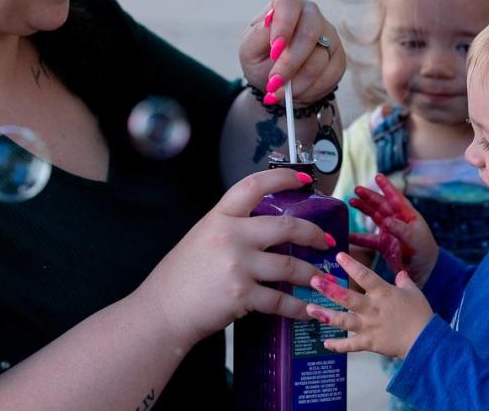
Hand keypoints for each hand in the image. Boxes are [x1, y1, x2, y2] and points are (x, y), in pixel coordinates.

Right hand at [137, 167, 334, 349]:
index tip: (303, 179)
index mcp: (219, 217)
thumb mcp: (202, 237)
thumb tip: (267, 228)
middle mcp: (230, 237)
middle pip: (285, 226)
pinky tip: (308, 309)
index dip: (282, 178)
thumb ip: (232, 228)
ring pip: (290, 266)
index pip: (254, 186)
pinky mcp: (242, 296)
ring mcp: (237, 266)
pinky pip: (280, 301)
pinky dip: (298, 307)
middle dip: (312, 233)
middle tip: (326, 241)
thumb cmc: (181, 275)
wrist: (163, 310)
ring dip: (311, 274)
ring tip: (322, 279)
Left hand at [239, 0, 344, 104]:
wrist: (278, 83)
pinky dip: (310, 90)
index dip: (283, 24)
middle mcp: (310, 14)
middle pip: (309, 32)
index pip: (288, 2)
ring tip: (281, 91)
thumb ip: (257, 36)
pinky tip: (297, 92)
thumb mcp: (249, 51)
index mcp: (285, 5)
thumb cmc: (260, 60)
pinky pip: (330, 75)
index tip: (275, 49)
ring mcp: (328, 34)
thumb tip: (269, 23)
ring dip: (297, 82)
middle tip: (274, 83)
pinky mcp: (338, 57)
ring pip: (319, 58)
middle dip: (290, 62)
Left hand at [305, 252, 432, 358]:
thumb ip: (404, 282)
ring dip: (325, 314)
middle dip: (328, 289)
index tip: (338, 255)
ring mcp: (369, 327)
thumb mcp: (414, 293)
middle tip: (313, 280)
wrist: (426, 342)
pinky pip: (350, 345)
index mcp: (383, 293)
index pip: (365, 276)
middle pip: (347, 297)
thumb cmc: (421, 315)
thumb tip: (400, 273)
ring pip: (343, 320)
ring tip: (309, 309)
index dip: (351, 265)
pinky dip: (337, 345)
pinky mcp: (369, 343)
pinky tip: (325, 343)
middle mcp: (372, 308)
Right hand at [349, 175, 438, 287]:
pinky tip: (347, 235)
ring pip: (374, 216)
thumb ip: (401, 230)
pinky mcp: (384, 245)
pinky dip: (358, 237)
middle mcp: (398, 221)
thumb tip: (387, 220)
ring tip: (352, 202)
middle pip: (381, 205)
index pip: (396, 198)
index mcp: (408, 216)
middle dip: (369, 196)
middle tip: (357, 190)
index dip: (386, 187)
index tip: (378, 176)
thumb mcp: (415, 240)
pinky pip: (368, 239)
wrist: (426, 273)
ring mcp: (390, 232)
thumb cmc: (425, 253)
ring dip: (363, 209)